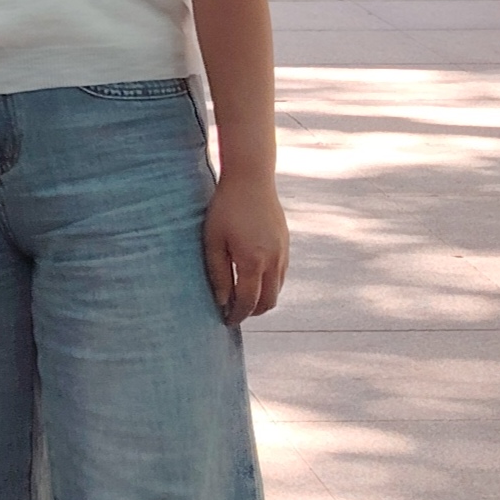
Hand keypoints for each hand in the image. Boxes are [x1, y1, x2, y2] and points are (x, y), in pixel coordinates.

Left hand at [202, 170, 291, 323]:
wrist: (251, 179)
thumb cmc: (226, 208)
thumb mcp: (213, 241)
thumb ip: (218, 273)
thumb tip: (222, 301)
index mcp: (253, 261)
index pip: (247, 302)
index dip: (237, 315)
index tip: (226, 320)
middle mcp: (273, 260)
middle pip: (268, 302)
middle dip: (252, 311)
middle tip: (234, 311)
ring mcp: (283, 252)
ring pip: (277, 290)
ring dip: (262, 298)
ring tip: (242, 295)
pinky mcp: (286, 244)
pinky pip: (281, 274)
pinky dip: (269, 283)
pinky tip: (253, 277)